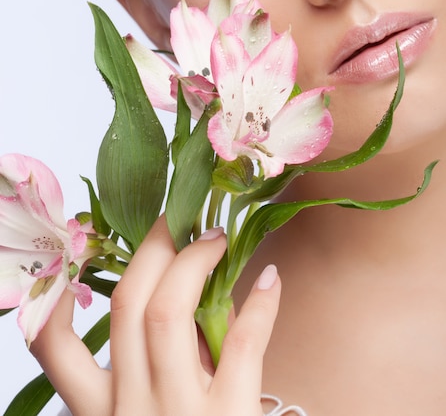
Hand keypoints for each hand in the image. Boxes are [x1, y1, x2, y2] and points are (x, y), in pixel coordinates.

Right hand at [31, 215, 280, 415]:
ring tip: (218, 238)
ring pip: (166, 315)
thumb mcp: (152, 414)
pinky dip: (260, 306)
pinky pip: (240, 348)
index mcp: (104, 411)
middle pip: (126, 306)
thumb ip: (159, 363)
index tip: (85, 253)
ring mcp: (177, 415)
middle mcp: (132, 409)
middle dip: (152, 249)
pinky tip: (273, 279)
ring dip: (194, 263)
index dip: (58, 299)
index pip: (56, 350)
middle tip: (178, 219)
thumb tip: (188, 291)